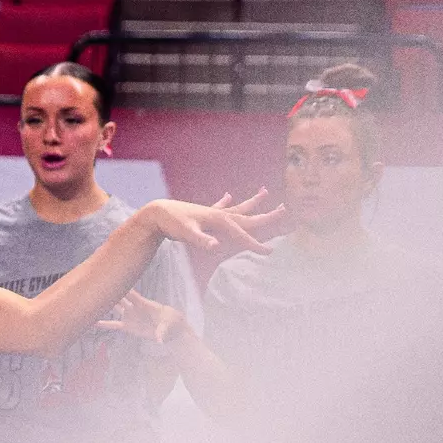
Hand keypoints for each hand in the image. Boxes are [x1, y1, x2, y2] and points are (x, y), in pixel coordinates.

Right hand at [98, 289, 187, 345]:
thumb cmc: (172, 322)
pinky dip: (103, 323)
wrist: (172, 330)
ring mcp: (130, 316)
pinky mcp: (128, 326)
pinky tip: (92, 322)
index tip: (113, 280)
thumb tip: (160, 340)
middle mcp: (134, 307)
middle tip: (97, 284)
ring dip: (105, 303)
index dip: (123, 288)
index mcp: (144, 304)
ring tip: (90, 298)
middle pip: (120, 297)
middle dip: (111, 291)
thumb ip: (163, 332)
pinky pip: (113, 324)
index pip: (132, 294)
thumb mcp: (170, 325)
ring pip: (115, 307)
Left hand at [138, 188, 287, 256]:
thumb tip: (216, 246)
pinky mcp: (204, 214)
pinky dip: (225, 202)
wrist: (157, 213)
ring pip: (238, 208)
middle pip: (248, 216)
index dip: (255, 245)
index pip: (242, 234)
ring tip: (265, 191)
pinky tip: (229, 195)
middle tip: (285, 208)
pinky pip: (219, 207)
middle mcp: (219, 214)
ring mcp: (212, 213)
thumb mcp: (186, 234)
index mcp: (219, 220)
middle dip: (267, 215)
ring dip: (252, 202)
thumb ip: (202, 240)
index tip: (270, 251)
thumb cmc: (171, 223)